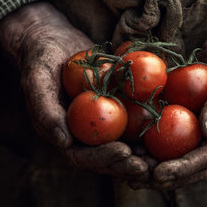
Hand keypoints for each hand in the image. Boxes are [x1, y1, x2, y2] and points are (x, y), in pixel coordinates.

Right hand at [0, 1, 147, 178]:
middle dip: (129, 163)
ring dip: (144, 153)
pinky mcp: (117, 107)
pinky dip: (151, 126)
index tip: (125, 153)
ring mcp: (103, 122)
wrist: (54, 41)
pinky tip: (170, 124)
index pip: (84, 156)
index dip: (104, 159)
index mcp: (65, 134)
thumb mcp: (37, 80)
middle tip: (151, 164)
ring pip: (126, 143)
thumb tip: (63, 141)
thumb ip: (45, 110)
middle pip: (109, 156)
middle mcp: (85, 133)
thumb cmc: (40, 59)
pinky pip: (135, 119)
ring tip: (164, 156)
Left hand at [129, 0, 206, 189]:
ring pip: (174, 153)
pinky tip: (127, 142)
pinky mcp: (187, 115)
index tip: (158, 175)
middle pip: (188, 165)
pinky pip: (167, 132)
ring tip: (125, 166)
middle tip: (135, 180)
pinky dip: (148, 139)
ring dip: (151, 162)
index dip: (183, 170)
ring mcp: (200, 127)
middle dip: (162, 176)